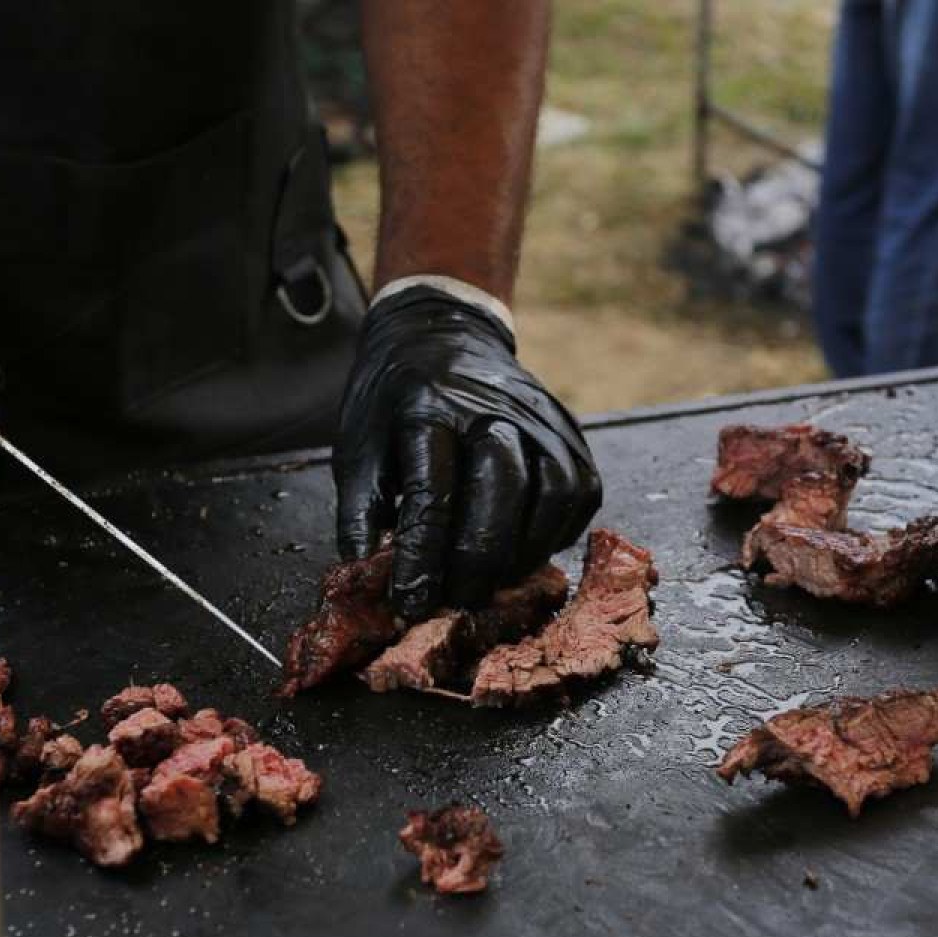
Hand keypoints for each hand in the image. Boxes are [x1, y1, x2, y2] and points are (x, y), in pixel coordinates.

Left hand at [335, 287, 601, 619]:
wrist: (441, 334)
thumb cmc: (395, 402)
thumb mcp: (358, 445)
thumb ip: (361, 510)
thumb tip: (365, 571)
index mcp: (429, 408)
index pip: (433, 493)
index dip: (422, 557)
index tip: (410, 601)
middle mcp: (494, 408)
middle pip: (502, 491)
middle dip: (478, 561)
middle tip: (456, 601)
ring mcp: (541, 418)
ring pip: (551, 496)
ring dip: (522, 553)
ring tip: (491, 582)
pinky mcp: (571, 434)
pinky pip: (579, 494)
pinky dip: (555, 534)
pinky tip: (523, 552)